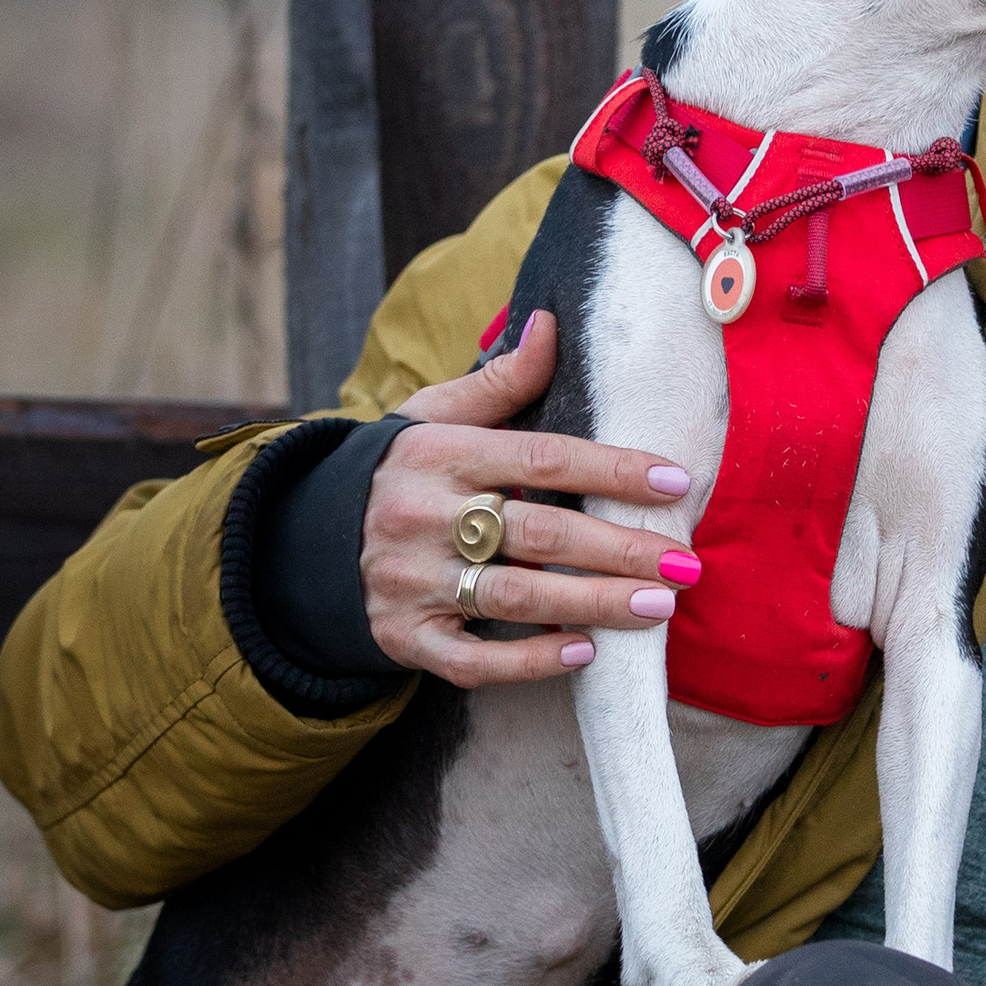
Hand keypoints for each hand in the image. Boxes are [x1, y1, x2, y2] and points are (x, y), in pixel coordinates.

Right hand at [365, 310, 699, 687]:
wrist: (301, 538)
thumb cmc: (393, 469)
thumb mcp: (432, 415)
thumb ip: (499, 381)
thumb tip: (552, 323)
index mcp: (437, 455)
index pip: (541, 459)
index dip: (612, 470)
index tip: (674, 482)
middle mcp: (421, 518)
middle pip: (540, 536)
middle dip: (620, 550)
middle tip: (684, 563)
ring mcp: (409, 583)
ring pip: (515, 599)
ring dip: (594, 604)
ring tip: (658, 606)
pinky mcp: (401, 638)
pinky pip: (472, 661)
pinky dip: (530, 662)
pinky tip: (585, 653)